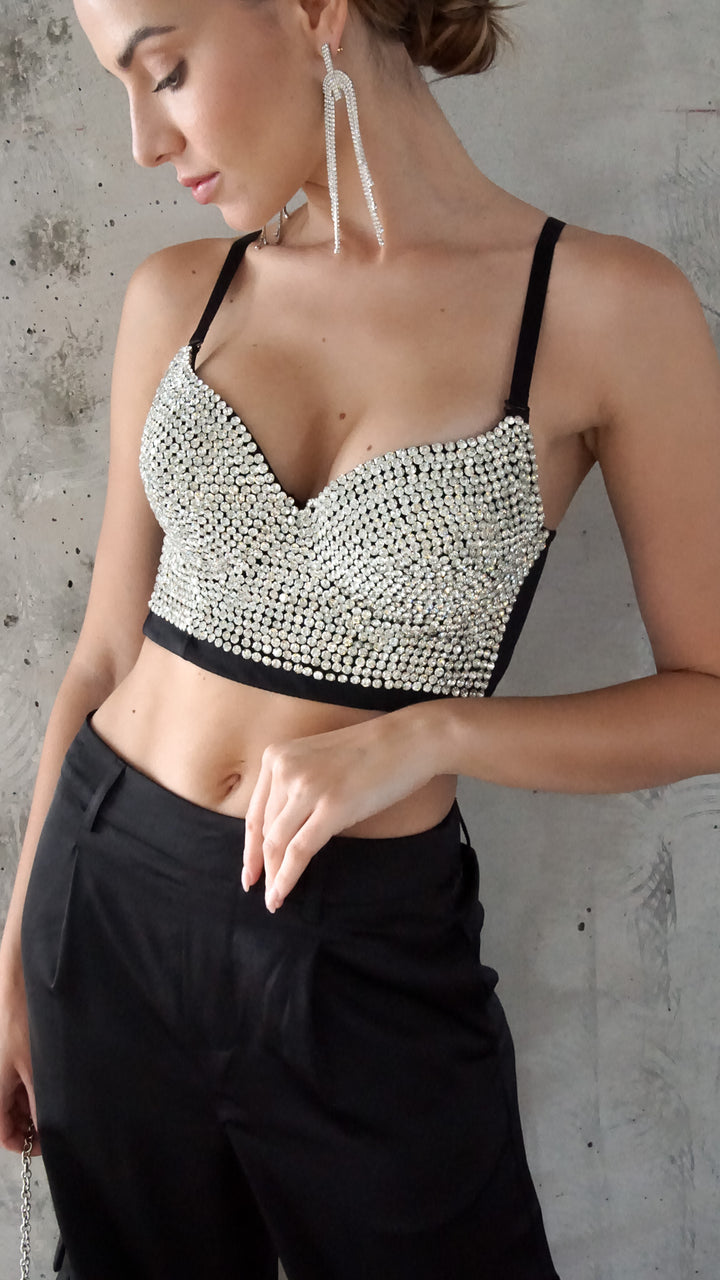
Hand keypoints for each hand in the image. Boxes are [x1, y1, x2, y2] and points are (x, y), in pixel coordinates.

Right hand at [0, 971, 40, 1156]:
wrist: (19, 986)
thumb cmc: (23, 1023)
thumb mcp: (35, 1069)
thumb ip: (38, 1102)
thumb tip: (44, 1129)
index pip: (1, 1132)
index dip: (22, 1143)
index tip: (44, 1145)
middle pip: (8, 1116)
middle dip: (29, 1125)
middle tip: (57, 1126)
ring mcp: (2, 1068)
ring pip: (14, 1099)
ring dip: (32, 1106)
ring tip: (58, 1104)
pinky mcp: (10, 1054)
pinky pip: (17, 1081)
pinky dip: (32, 1088)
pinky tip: (51, 1085)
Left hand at [241, 705, 439, 911]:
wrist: (408, 740)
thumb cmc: (369, 753)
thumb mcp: (317, 761)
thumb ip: (296, 787)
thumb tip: (284, 831)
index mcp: (277, 757)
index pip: (255, 812)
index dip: (249, 847)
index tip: (249, 872)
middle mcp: (285, 769)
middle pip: (265, 830)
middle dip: (262, 865)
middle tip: (262, 891)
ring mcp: (307, 788)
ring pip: (277, 843)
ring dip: (273, 876)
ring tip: (274, 900)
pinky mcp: (331, 807)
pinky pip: (299, 850)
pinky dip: (287, 877)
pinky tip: (281, 895)